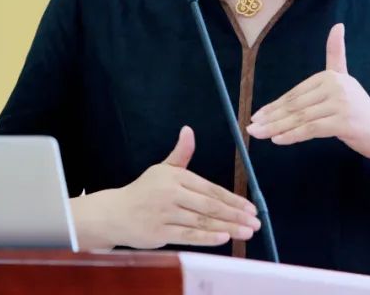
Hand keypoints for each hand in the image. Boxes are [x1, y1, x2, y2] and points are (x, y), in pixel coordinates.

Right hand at [105, 126, 260, 248]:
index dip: (232, 199)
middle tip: (254, 222)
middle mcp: (171, 193)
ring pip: (202, 221)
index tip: (250, 207)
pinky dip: (206, 237)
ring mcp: (165, 213)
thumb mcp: (162, 169)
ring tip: (246, 232)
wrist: (114, 213)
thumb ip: (181, 153)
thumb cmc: (143, 191)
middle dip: (235, 214)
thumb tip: (188, 130)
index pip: (210, 189)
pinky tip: (223, 238)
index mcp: (176, 177)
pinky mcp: (160, 232)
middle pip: (209, 205)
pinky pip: (188, 235)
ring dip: (227, 227)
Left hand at [246, 23, 369, 164]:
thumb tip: (337, 26)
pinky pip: (311, 129)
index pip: (295, 93)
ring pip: (301, 117)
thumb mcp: (345, 81)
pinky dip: (292, 135)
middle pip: (296, 104)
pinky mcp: (344, 122)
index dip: (274, 105)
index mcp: (331, 76)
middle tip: (251, 127)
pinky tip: (278, 140)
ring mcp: (341, 104)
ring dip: (276, 128)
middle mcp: (336, 86)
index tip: (257, 115)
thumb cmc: (359, 111)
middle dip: (271, 117)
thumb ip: (336, 56)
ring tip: (259, 135)